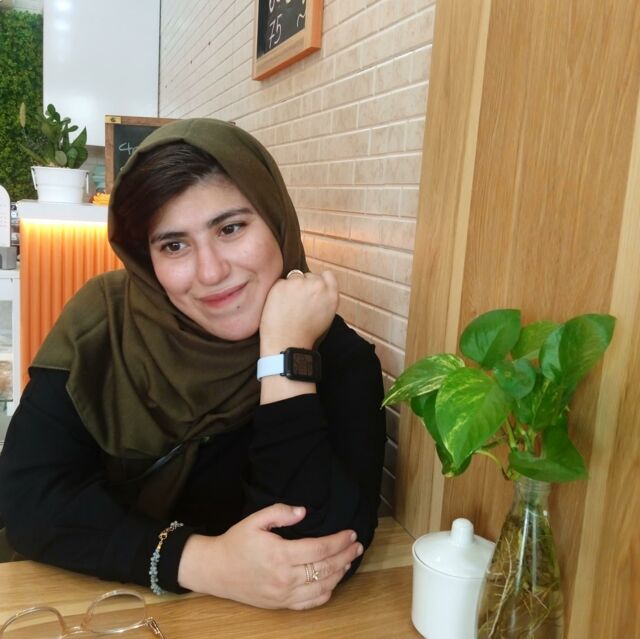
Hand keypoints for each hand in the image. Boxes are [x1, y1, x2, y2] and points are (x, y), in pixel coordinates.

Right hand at [177, 504, 362, 609]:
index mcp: (280, 554)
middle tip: (357, 545)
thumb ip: (280, 512)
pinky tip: (333, 582)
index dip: (339, 541)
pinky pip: (309, 603)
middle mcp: (284, 578)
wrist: (215, 570)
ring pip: (322, 588)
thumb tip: (303, 511)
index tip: (351, 533)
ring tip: (349, 560)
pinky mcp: (280, 605)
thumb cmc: (236, 543)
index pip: (319, 549)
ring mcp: (283, 594)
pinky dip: (326, 594)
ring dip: (340, 573)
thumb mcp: (255, 520)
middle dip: (345, 555)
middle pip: (325, 568)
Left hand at [259, 270, 338, 354]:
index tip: (312, 290)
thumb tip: (318, 285)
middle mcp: (317, 285)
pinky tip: (280, 306)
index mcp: (331, 294)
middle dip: (304, 285)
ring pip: (294, 277)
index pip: (328, 275)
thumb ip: (325, 297)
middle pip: (309, 275)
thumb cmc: (306, 333)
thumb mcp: (327, 315)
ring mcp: (299, 283)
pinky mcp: (282, 285)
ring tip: (288, 305)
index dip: (319, 281)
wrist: (287, 343)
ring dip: (291, 286)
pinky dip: (279, 291)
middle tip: (298, 302)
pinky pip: (281, 282)